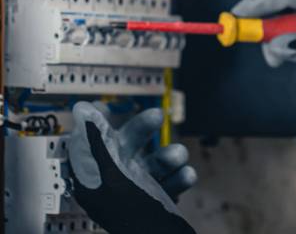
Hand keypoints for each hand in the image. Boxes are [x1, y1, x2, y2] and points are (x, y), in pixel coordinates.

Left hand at [68, 102, 196, 233]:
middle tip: (157, 115)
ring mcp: (139, 187)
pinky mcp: (158, 198)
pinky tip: (188, 175)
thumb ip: (97, 142)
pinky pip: (171, 180)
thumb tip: (83, 109)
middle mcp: (117, 178)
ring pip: (155, 160)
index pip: (95, 140)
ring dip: (170, 155)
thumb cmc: (127, 213)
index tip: (106, 105)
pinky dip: (181, 176)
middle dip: (145, 127)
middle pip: (130, 143)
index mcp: (98, 174)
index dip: (100, 122)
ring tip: (181, 155)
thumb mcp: (108, 174)